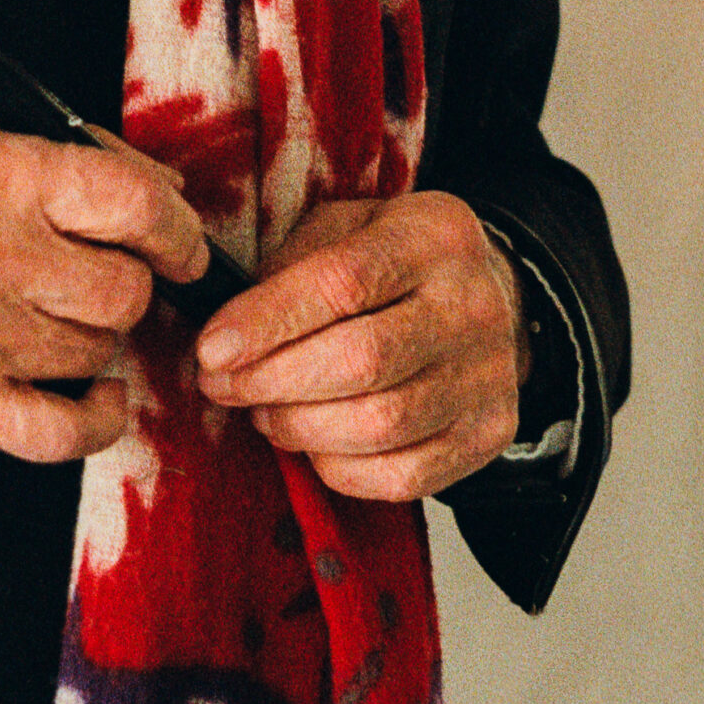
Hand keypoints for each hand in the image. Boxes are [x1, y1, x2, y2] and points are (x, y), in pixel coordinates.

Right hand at [0, 127, 207, 463]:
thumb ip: (73, 162)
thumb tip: (166, 191)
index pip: (130, 206)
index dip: (177, 230)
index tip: (183, 245)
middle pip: (124, 291)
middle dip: (128, 286)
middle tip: (101, 277)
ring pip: (96, 353)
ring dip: (96, 339)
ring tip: (60, 317)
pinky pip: (59, 430)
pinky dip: (95, 420)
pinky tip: (103, 399)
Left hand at [193, 191, 526, 499]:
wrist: (491, 295)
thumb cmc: (395, 260)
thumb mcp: (346, 227)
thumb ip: (293, 266)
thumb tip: (231, 332)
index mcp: (433, 236)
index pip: (343, 281)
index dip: (268, 321)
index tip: (212, 349)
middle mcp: (472, 305)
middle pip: (362, 360)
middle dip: (272, 381)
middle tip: (221, 385)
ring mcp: (488, 374)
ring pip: (382, 425)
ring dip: (300, 428)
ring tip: (262, 411)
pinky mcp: (490, 432)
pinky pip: (405, 476)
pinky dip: (341, 470)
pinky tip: (312, 445)